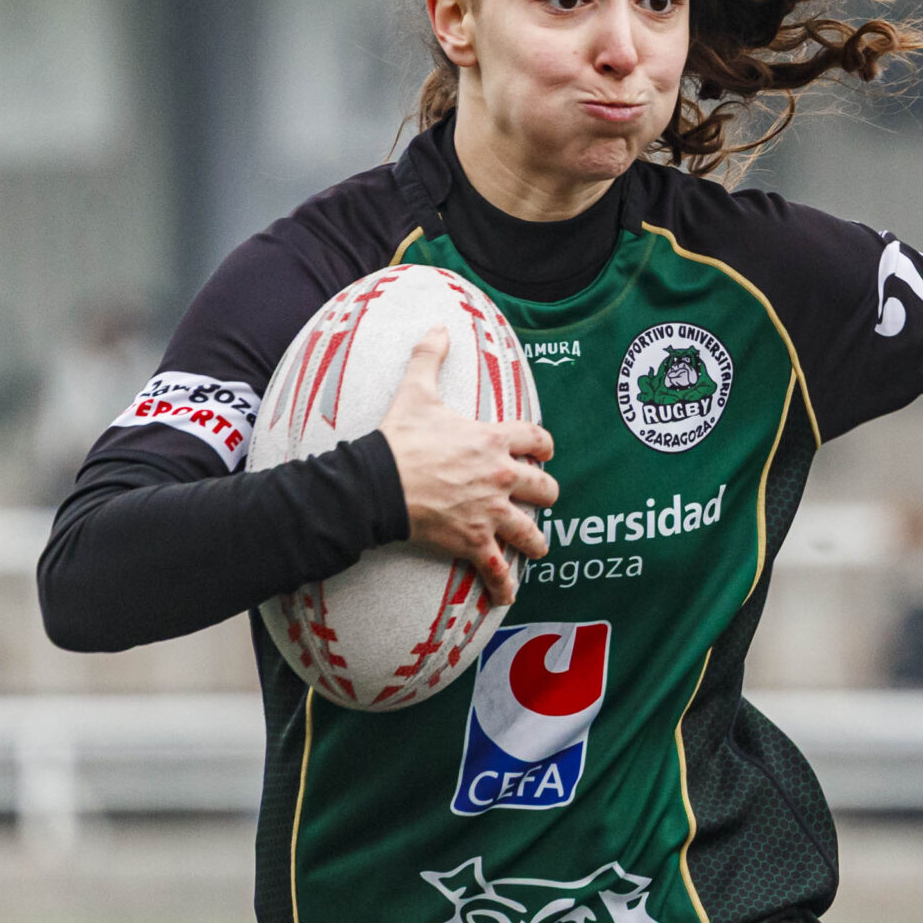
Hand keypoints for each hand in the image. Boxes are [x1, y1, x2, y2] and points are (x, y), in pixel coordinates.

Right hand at [379, 328, 558, 604]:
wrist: (376, 483)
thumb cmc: (398, 439)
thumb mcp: (416, 391)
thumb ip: (430, 357)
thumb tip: (438, 326)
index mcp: (495, 440)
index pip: (540, 440)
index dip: (545, 447)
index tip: (544, 453)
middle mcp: (502, 477)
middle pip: (546, 488)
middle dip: (544, 494)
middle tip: (538, 499)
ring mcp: (491, 511)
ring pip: (532, 532)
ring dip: (536, 540)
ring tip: (537, 546)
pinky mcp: (474, 541)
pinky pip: (498, 569)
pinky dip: (504, 586)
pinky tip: (508, 596)